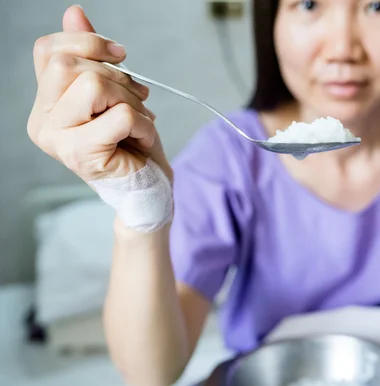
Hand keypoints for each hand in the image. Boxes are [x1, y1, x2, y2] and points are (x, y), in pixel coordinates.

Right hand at [27, 5, 171, 181]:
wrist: (146, 184)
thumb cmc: (130, 141)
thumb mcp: (114, 93)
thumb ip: (90, 56)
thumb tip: (74, 12)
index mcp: (45, 104)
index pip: (48, 51)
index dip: (88, 42)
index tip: (120, 55)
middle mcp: (42, 122)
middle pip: (69, 65)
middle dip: (116, 75)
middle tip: (135, 97)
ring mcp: (58, 141)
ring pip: (93, 86)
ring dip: (131, 100)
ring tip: (140, 121)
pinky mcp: (83, 156)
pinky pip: (120, 115)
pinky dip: (143, 123)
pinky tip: (143, 138)